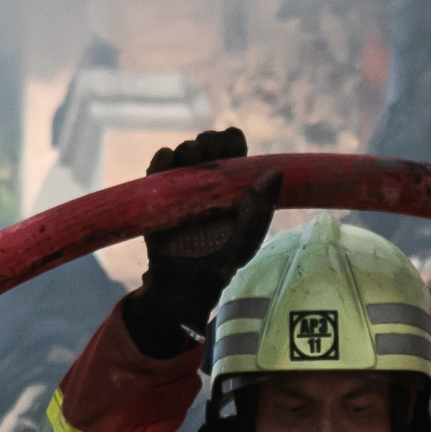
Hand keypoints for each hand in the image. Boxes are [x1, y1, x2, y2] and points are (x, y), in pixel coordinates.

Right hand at [136, 129, 277, 323]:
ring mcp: (182, 189)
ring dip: (187, 149)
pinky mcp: (158, 198)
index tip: (228, 145)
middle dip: (207, 142)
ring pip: (183, 154)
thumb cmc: (219, 269)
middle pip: (208, 147)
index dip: (230, 141)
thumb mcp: (245, 243)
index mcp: (231, 189)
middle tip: (206, 150)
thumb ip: (259, 211)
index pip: (233, 151)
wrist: (183, 290)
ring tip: (189, 158)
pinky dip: (161, 160)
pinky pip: (157, 171)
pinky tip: (167, 159)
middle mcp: (207, 184)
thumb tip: (273, 173)